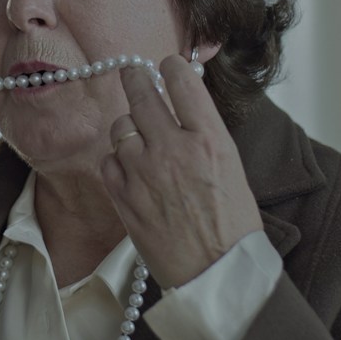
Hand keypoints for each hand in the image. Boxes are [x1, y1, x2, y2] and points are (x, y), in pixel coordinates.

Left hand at [100, 54, 261, 288]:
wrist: (217, 274)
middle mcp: (173, 148)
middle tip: (132, 72)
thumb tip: (183, 99)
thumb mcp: (231, 166)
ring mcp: (143, 171)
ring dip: (127, 125)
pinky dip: (116, 159)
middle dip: (135, 77)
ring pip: (120, 125)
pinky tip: (129, 167)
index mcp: (209, 139)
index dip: (171, 66)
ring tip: (138, 135)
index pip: (181, 80)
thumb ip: (204, 131)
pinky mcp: (123, 196)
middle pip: (141, 92)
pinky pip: (107, 160)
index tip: (167, 65)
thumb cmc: (232, 224)